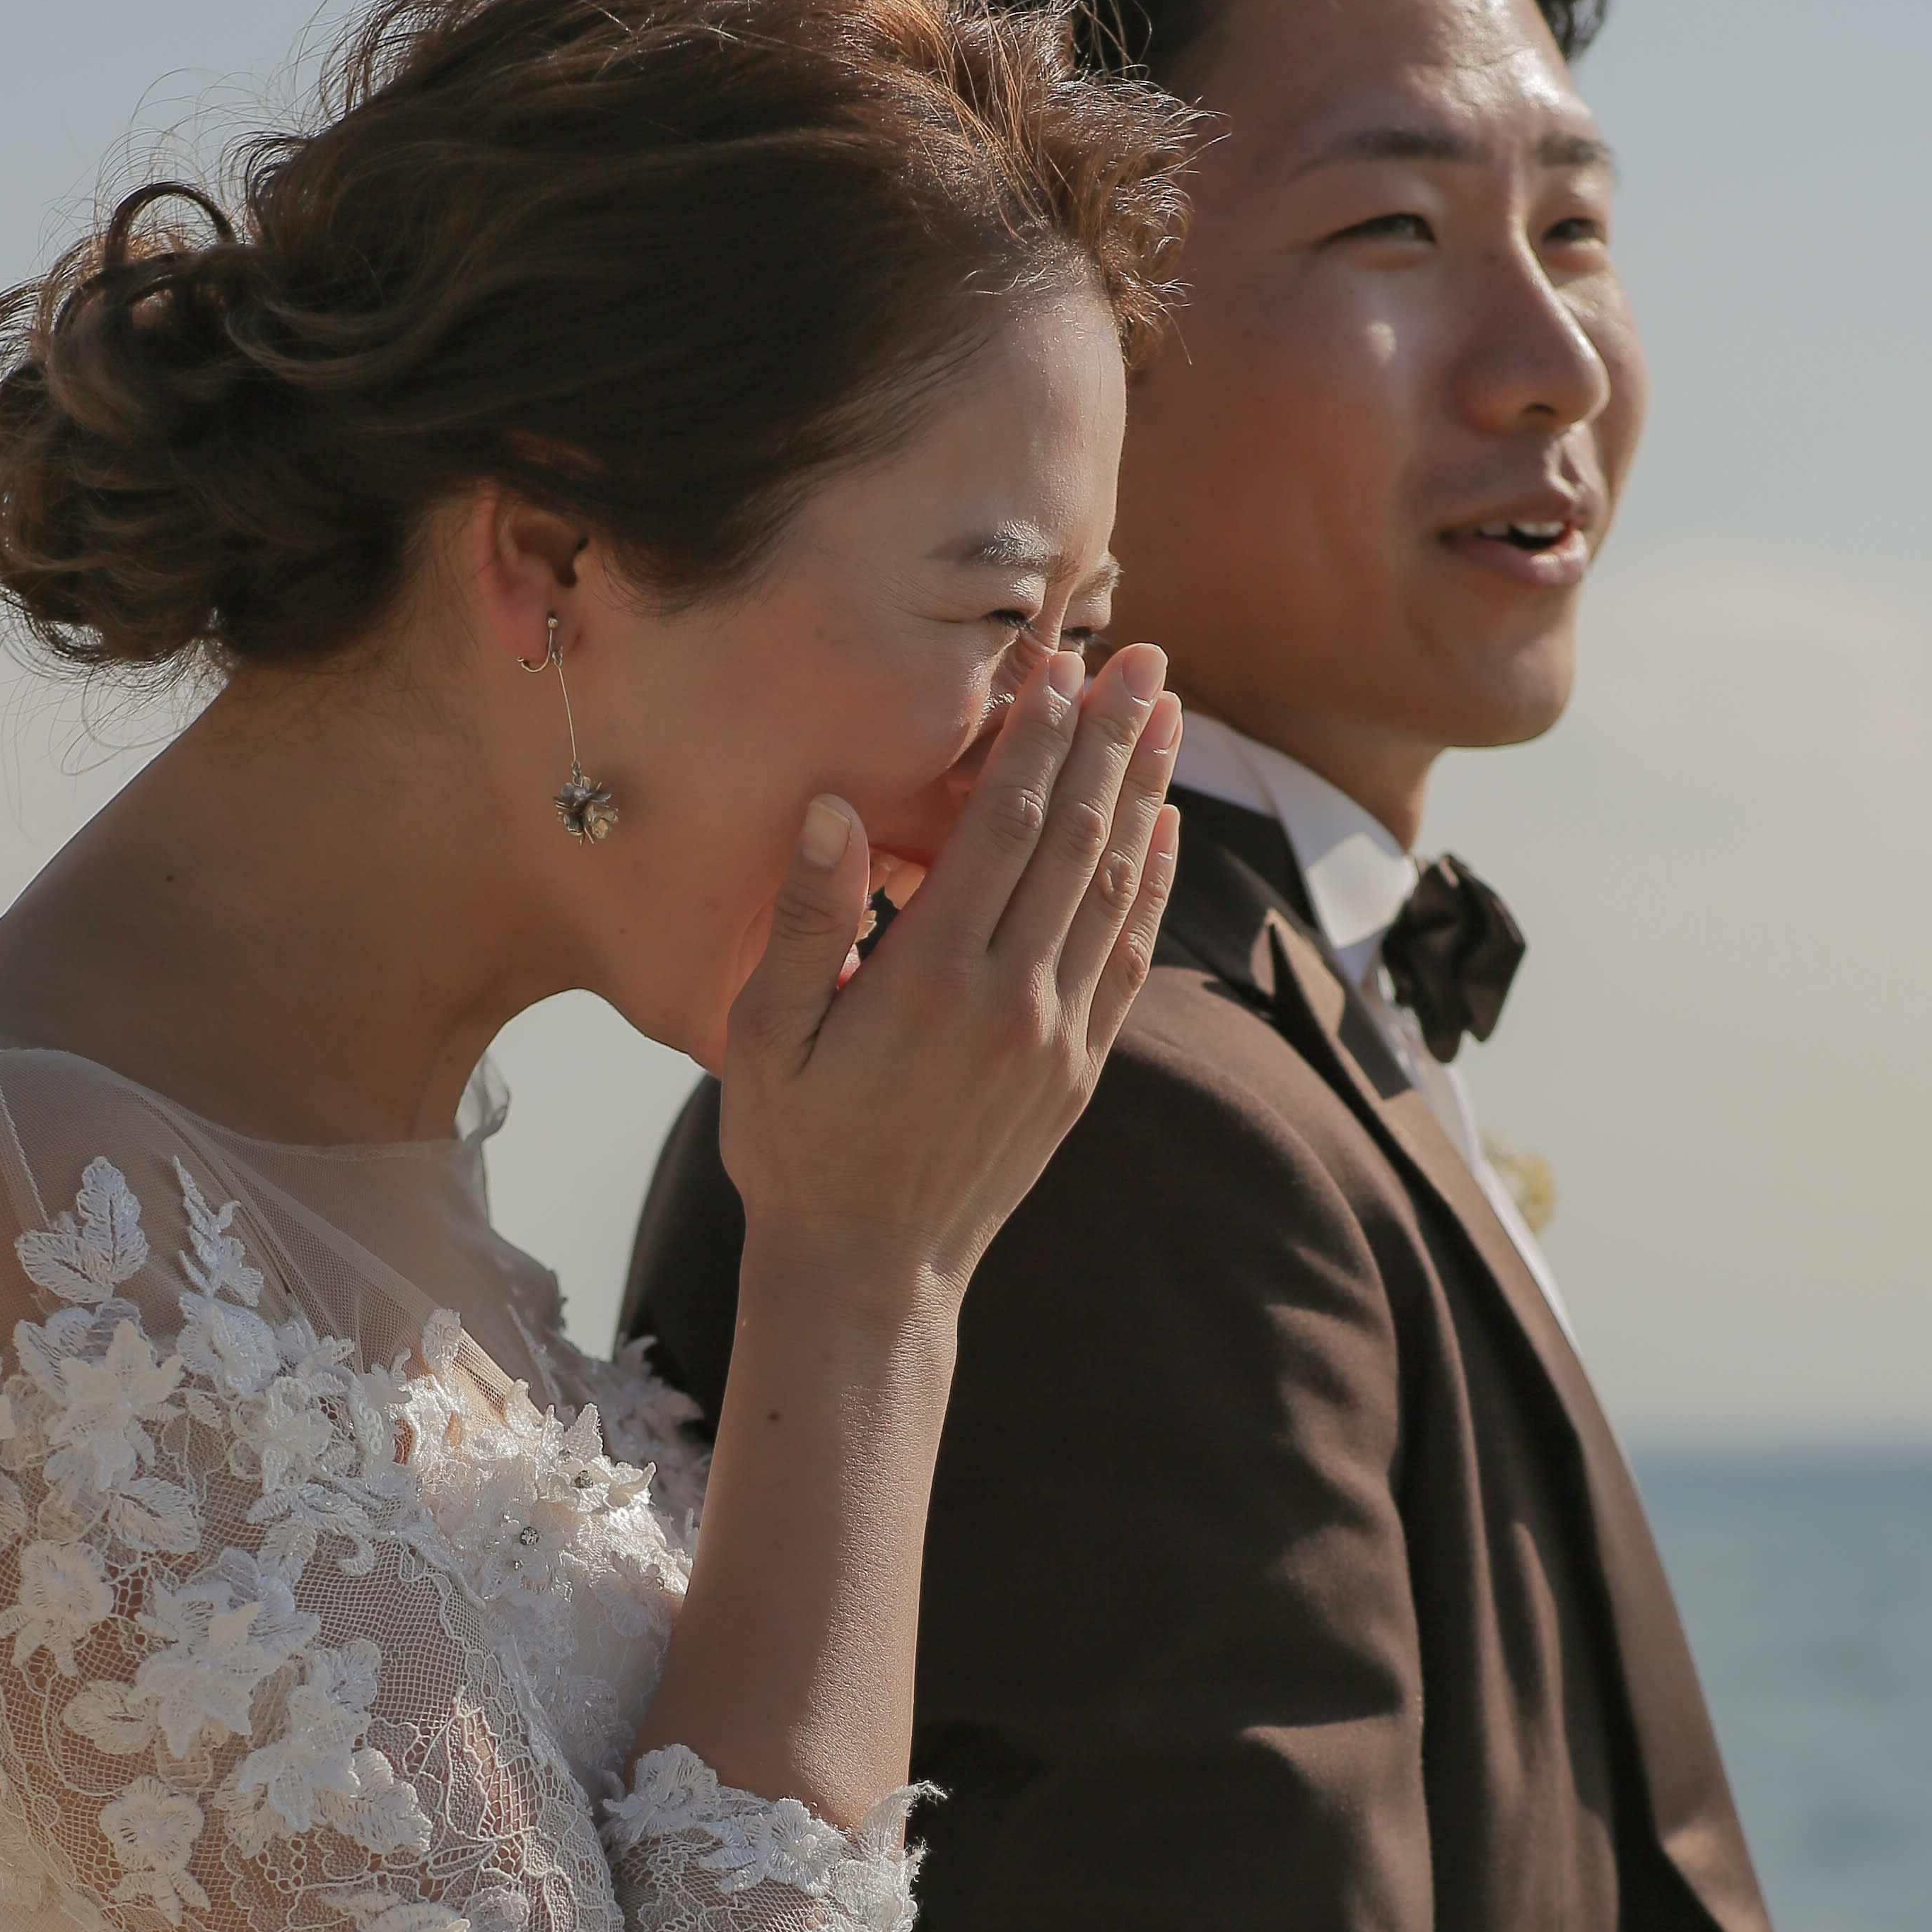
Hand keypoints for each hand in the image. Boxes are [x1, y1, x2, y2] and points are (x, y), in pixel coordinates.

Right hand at [716, 640, 1179, 1308]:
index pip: (1001, 829)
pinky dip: (1151, 886)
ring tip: (1167, 716)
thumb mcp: (765, 1037)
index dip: (1037, 740)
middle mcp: (1010, 1002)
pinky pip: (1127, 958)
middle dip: (1112, 740)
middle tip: (1144, 658)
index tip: (1063, 665)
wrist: (869, 1273)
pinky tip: (1162, 829)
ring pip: (1114, 890)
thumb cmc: (796, 1151)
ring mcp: (1055, 1039)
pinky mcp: (1076, 1072)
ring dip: (1144, 794)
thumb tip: (831, 808)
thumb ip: (805, 921)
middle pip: (1075, 840)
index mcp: (930, 979)